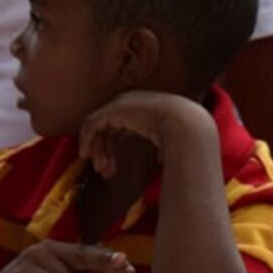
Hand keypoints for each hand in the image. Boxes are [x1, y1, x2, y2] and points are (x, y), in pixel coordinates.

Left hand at [78, 91, 211, 178]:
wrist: (187, 126)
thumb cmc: (186, 138)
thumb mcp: (170, 142)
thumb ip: (162, 146)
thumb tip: (163, 158)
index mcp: (145, 108)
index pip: (121, 127)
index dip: (113, 148)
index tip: (111, 170)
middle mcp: (133, 102)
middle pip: (108, 127)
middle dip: (103, 150)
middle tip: (102, 171)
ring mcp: (123, 103)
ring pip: (98, 126)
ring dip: (97, 149)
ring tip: (99, 168)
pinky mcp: (114, 108)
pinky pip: (93, 124)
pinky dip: (87, 139)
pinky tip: (85, 154)